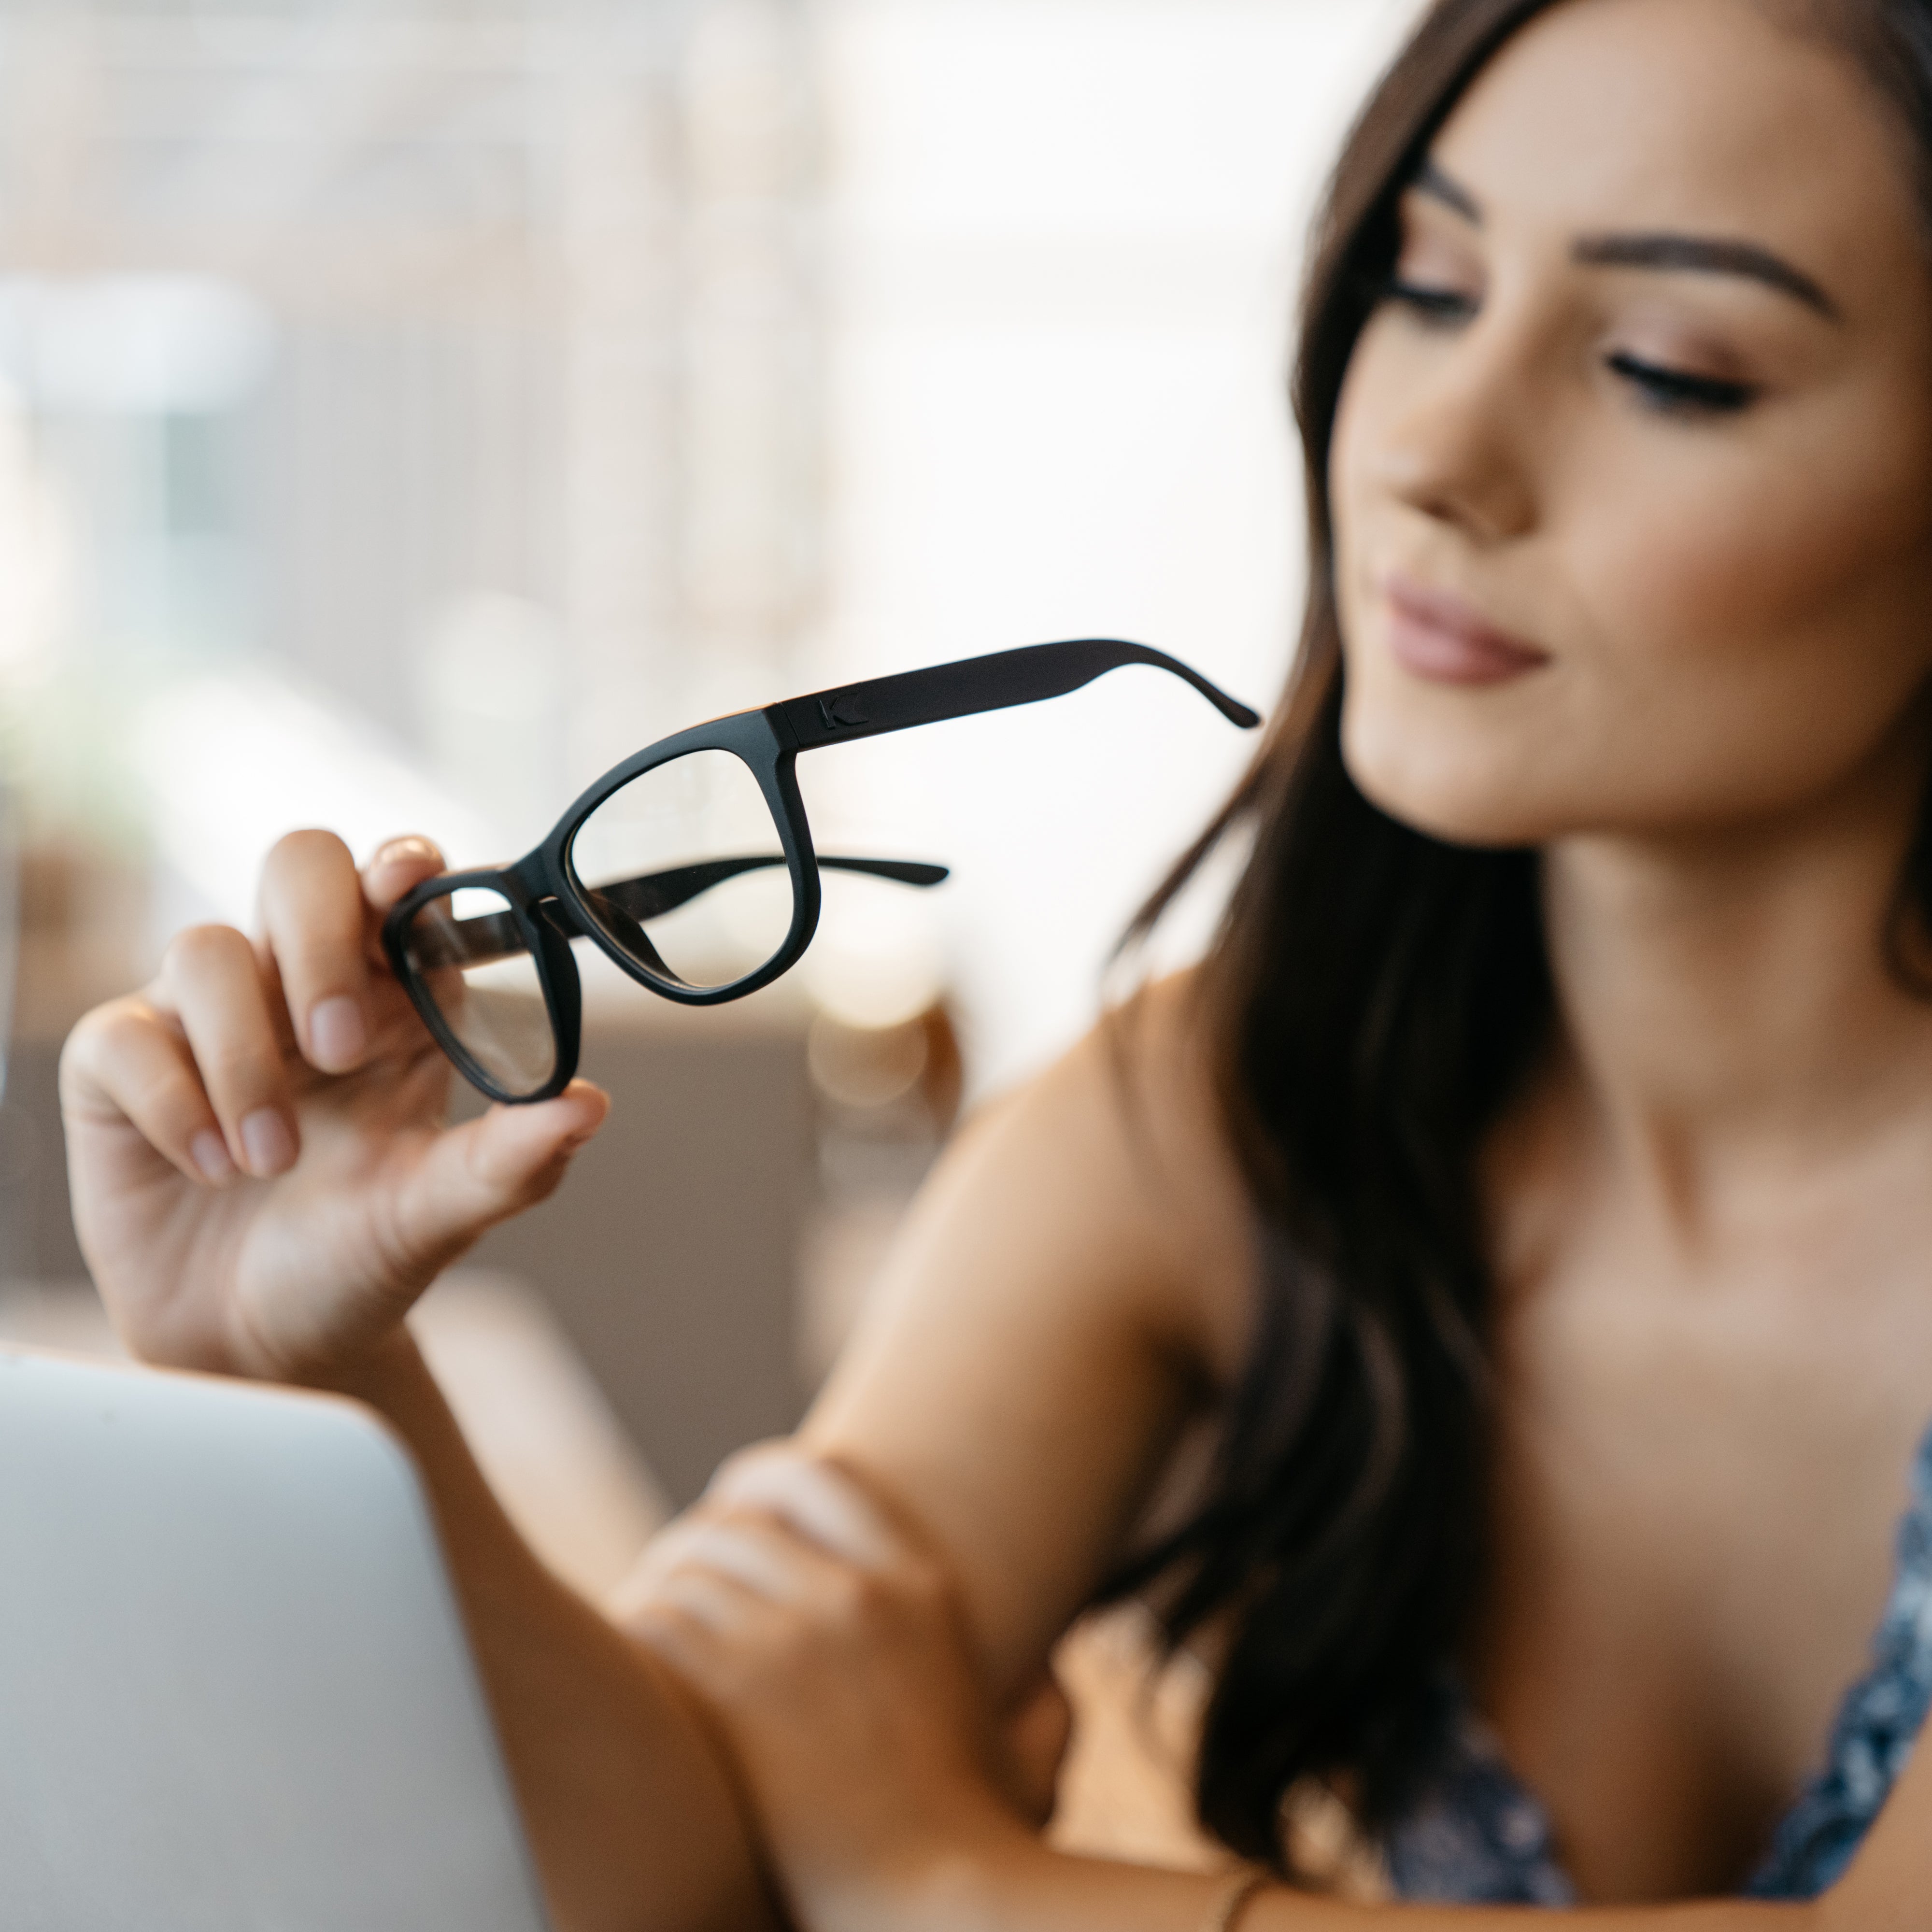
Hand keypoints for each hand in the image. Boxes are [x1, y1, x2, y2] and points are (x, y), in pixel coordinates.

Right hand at [60, 831, 608, 1381]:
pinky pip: (122, 1035)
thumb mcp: (439, 1215)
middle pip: (298, 864)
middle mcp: (299, 986)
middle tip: (340, 1046)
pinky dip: (173, 1102)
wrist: (264, 1344)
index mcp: (394, 1000)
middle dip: (317, 935)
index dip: (402, 867)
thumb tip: (587, 1105)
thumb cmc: (358, 1256)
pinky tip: (211, 1168)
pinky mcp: (121, 1066)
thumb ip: (510, 1161)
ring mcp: (207, 1017)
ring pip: (205, 951)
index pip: (399, 888)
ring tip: (274, 1160)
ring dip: (244, 1059)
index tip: (408, 883)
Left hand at [617, 1445, 1052, 1931]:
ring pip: (683, 1567)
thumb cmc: (977, 1844)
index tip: (728, 1501)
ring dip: (651, 1593)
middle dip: (689, 1549)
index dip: (756, 1480)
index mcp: (918, 1588)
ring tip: (638, 1627)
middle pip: (731, 1524)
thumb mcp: (1025, 1755)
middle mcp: (854, 1593)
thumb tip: (1051, 1677)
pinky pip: (653, 1619)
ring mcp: (793, 1636)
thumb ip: (1043, 1704)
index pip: (815, 1481)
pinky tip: (628, 1664)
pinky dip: (631, 1632)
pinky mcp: (735, 1688)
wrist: (934, 1900)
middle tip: (667, 1586)